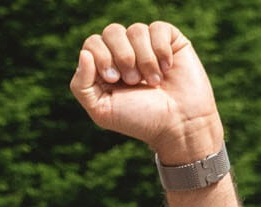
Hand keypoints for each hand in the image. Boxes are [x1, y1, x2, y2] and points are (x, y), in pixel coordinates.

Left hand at [69, 21, 224, 163]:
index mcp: (104, 66)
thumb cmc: (139, 119)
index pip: (92, 43)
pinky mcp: (170, 40)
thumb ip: (82, 84)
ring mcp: (147, 44)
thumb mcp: (102, 109)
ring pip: (136, 30)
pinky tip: (167, 69)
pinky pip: (158, 28)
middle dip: (122, 57)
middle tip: (133, 81)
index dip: (102, 57)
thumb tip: (84, 53)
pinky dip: (161, 51)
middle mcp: (124, 51)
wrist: (178, 124)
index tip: (114, 80)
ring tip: (153, 81)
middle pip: (112, 32)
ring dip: (144, 59)